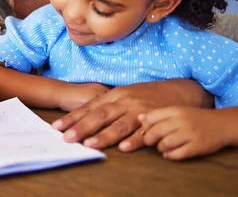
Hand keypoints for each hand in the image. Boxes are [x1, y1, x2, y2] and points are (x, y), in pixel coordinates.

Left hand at [52, 80, 201, 151]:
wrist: (180, 89)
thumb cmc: (148, 94)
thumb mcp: (126, 94)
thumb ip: (107, 104)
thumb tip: (84, 114)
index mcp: (115, 94)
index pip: (90, 107)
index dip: (73, 117)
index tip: (57, 126)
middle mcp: (125, 101)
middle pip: (100, 115)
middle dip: (82, 127)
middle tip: (67, 138)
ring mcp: (140, 110)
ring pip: (118, 124)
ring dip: (103, 136)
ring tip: (90, 144)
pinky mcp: (155, 119)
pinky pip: (143, 132)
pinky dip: (133, 140)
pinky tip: (124, 148)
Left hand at [139, 107, 230, 160]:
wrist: (223, 124)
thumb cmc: (196, 118)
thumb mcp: (178, 111)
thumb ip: (158, 114)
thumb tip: (138, 118)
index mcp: (175, 110)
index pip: (151, 117)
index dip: (144, 127)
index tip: (144, 131)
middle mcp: (182, 121)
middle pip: (156, 132)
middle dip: (149, 139)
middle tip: (150, 142)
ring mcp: (190, 133)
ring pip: (165, 144)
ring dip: (160, 148)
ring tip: (161, 148)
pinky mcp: (197, 146)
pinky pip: (177, 154)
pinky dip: (170, 155)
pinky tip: (169, 154)